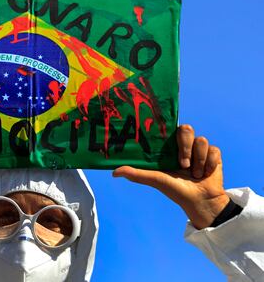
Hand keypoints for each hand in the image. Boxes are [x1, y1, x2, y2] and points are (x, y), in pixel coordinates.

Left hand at [113, 125, 229, 228]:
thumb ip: (136, 174)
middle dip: (185, 147)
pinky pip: (214, 150)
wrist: (201, 201)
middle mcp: (184, 145)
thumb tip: (114, 172)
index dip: (169, 125)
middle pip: (186, 129)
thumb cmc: (175, 190)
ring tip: (194, 174)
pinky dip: (209, 164)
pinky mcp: (213, 154)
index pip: (169, 127)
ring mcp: (199, 148)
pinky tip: (205, 174)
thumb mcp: (155, 180)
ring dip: (198, 161)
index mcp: (169, 147)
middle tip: (183, 164)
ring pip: (201, 140)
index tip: (168, 132)